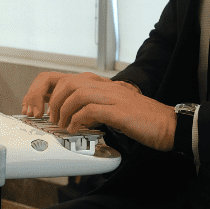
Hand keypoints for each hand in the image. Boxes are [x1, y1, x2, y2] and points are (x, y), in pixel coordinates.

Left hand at [21, 71, 176, 151]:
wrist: (169, 125)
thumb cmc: (143, 121)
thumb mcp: (114, 110)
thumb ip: (95, 109)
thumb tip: (74, 119)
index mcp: (102, 85)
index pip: (65, 78)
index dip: (45, 91)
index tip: (39, 109)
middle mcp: (105, 86)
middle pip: (66, 82)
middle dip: (52, 102)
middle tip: (52, 119)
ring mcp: (112, 96)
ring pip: (75, 93)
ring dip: (63, 111)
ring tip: (63, 125)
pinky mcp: (119, 110)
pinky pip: (90, 110)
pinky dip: (78, 120)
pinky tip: (77, 130)